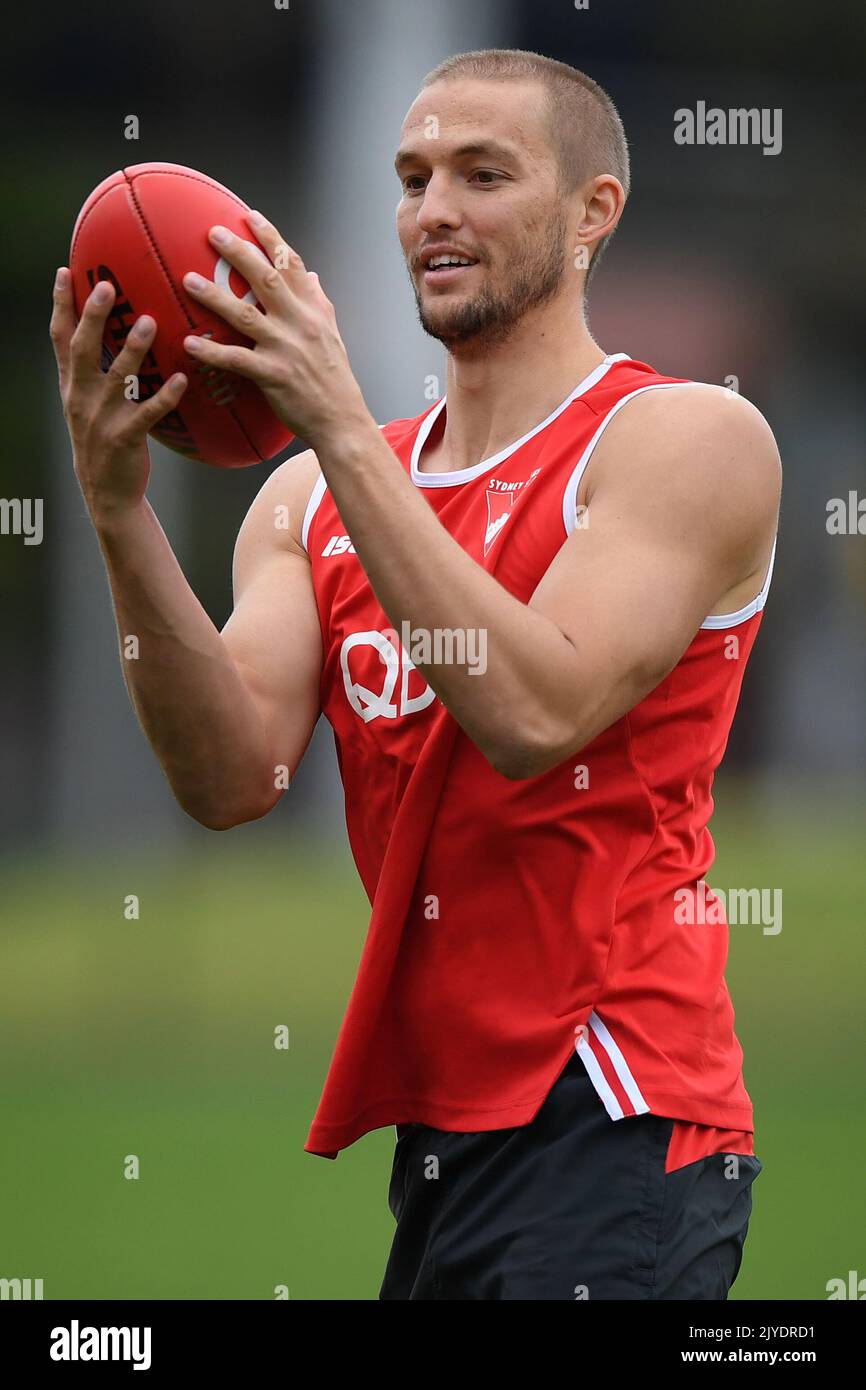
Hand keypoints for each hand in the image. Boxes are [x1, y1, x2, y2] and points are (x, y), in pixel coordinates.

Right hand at [49, 269, 187, 521]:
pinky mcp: (124, 439)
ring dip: (132, 349)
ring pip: (116, 378)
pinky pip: (147, 414)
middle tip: (106, 285)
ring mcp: (101, 419)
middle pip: (83, 349)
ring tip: (149, 322)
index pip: (60, 338)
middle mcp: (81, 397)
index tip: (64, 270)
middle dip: (92, 316)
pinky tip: (180, 379)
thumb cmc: (104, 439)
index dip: (60, 304)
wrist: (106, 492)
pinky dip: (164, 396)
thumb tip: (107, 330)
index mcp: (71, 385)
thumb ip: (93, 370)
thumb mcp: (87, 403)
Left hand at [181, 212, 370, 444]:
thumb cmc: (335, 381)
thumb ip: (319, 302)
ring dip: (215, 297)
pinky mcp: (274, 376)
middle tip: (212, 233)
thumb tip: (312, 276)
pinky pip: (237, 359)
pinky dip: (213, 351)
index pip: (292, 265)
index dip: (270, 238)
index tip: (250, 216)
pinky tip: (190, 344)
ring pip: (247, 315)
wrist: (343, 421)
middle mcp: (301, 324)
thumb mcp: (333, 335)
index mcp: (314, 311)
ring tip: (188, 280)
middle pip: (267, 279)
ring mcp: (287, 349)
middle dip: (239, 253)